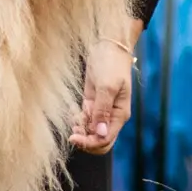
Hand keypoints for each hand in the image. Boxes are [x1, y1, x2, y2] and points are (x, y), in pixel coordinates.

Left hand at [70, 18, 141, 153]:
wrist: (108, 48)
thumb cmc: (111, 65)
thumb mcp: (107, 87)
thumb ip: (103, 110)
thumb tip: (99, 133)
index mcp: (120, 115)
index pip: (106, 139)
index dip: (90, 142)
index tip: (74, 137)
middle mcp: (111, 116)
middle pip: (99, 140)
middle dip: (85, 140)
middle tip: (72, 132)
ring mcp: (102, 111)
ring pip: (91, 131)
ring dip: (81, 129)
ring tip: (74, 117)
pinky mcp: (92, 104)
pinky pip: (85, 120)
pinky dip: (78, 120)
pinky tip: (73, 112)